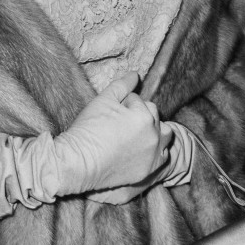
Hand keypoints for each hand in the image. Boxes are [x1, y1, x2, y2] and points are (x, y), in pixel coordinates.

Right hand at [53, 71, 173, 194]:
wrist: (79, 163)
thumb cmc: (89, 129)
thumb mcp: (103, 100)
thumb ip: (122, 85)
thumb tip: (136, 74)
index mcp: (144, 116)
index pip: (137, 100)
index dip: (122, 103)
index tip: (110, 113)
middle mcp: (154, 135)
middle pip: (153, 114)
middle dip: (139, 114)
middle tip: (119, 123)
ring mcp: (153, 154)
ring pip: (164, 134)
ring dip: (154, 129)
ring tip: (134, 133)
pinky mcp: (149, 170)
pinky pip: (163, 155)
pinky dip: (156, 149)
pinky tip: (140, 149)